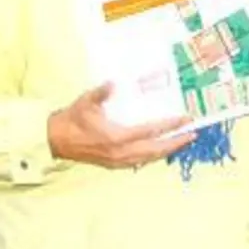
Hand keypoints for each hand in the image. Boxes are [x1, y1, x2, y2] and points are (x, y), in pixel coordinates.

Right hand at [47, 81, 194, 169]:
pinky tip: (160, 151)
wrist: (56, 140)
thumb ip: (101, 93)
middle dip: (175, 142)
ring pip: (149, 158)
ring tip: (181, 142)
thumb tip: (112, 83)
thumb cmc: (72, 119)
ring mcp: (118, 161)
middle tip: (192, 134)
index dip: (169, 125)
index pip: (150, 130)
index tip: (184, 119)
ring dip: (166, 150)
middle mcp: (121, 152)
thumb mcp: (86, 102)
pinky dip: (153, 156)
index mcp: (117, 137)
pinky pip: (140, 161)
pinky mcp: (114, 165)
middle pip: (155, 149)